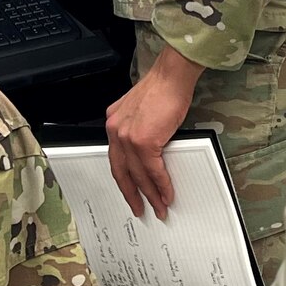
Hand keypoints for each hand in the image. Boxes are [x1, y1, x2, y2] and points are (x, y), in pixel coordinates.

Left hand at [106, 45, 205, 218]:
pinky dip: (162, 185)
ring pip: (139, 175)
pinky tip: (167, 194)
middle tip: (140, 208)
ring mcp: (128, 137)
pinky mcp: (144, 141)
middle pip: (123, 171)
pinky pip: (154, 170)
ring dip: (151, 194)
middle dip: (132, 193)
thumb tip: (150, 151)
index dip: (124, 178)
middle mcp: (116, 131)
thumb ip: (138, 129)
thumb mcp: (141, 110)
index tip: (130, 191)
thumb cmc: (162, 88)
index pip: (116, 158)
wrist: (171, 77)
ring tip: (160, 206)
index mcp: (113, 123)